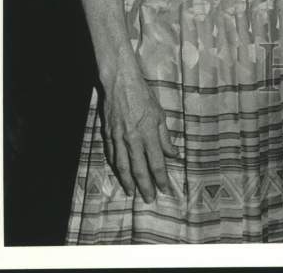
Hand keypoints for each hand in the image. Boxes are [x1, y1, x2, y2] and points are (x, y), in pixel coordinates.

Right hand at [100, 64, 179, 201]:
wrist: (120, 82)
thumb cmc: (143, 95)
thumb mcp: (160, 114)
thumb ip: (165, 137)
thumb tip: (174, 154)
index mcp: (149, 133)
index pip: (157, 162)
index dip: (161, 178)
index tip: (164, 189)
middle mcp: (133, 139)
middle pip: (139, 169)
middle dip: (145, 186)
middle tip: (149, 199)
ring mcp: (118, 138)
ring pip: (123, 166)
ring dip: (128, 182)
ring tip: (132, 193)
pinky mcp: (108, 135)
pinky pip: (113, 156)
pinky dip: (117, 168)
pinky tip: (121, 174)